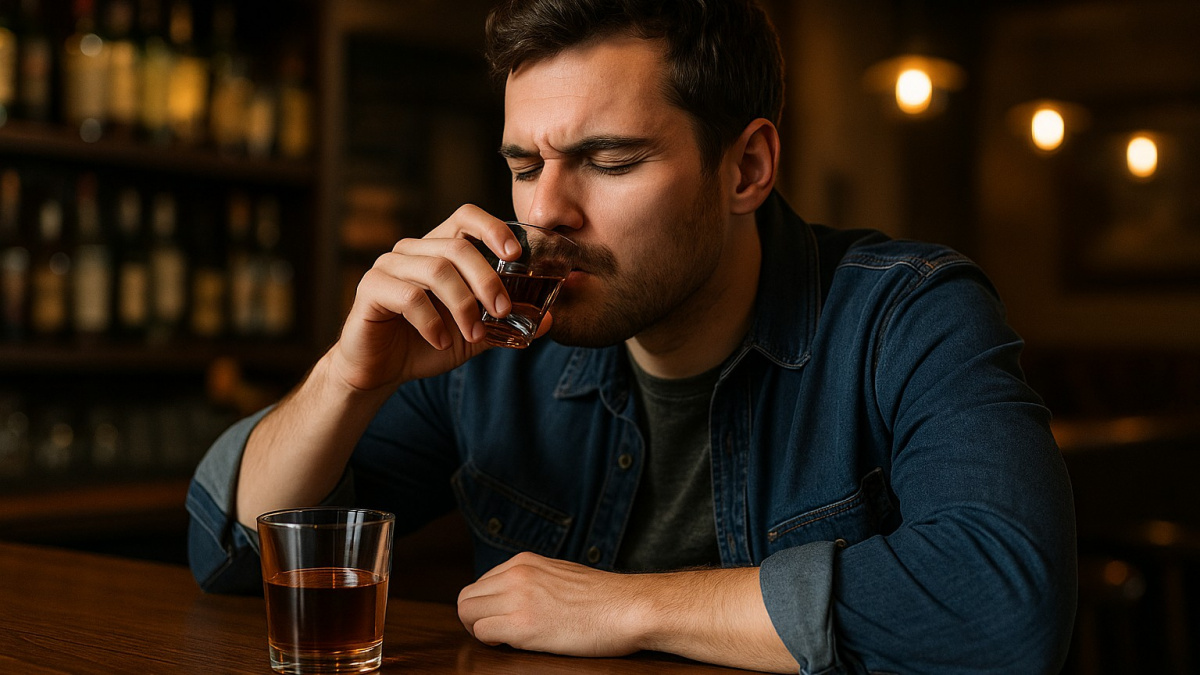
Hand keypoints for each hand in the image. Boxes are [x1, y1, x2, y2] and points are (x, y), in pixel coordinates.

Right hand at [327, 205, 534, 391]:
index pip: (466, 217)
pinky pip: (409, 296)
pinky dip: (432, 322)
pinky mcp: (371, 289)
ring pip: (436, 270)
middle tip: (502, 310)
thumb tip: (551, 320)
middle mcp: (412, 250)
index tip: (516, 253)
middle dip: (486, 279)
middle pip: (456, 246)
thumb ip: (506, 324)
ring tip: (474, 334)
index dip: (492, 227)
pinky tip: (441, 342)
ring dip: (462, 305)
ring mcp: (388, 266)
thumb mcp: (474, 335)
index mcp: (438, 250)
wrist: (380, 371)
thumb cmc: (426, 344)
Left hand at [457, 552, 646, 657]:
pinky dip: (492, 643)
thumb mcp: (561, 575)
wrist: (630, 607)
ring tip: (506, 639)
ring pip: (468, 613)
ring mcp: (519, 597)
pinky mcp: (523, 624)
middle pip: (467, 597)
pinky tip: (516, 644)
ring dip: (481, 630)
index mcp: (525, 561)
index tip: (502, 619)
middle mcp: (517, 574)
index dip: (487, 606)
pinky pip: (482, 633)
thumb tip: (515, 598)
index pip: (481, 583)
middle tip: (497, 634)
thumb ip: (535, 580)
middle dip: (476, 618)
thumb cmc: (604, 598)